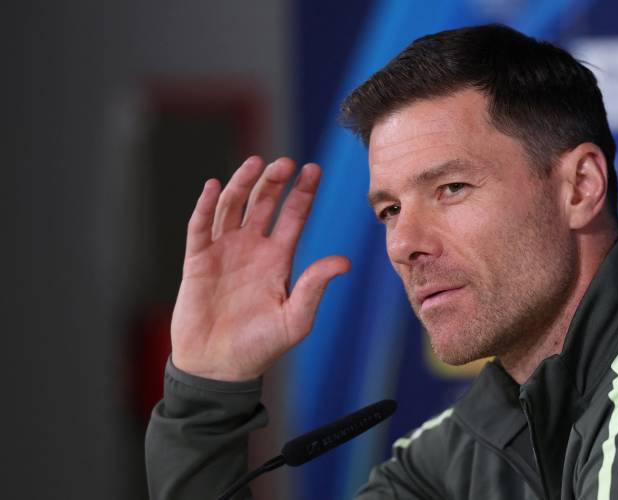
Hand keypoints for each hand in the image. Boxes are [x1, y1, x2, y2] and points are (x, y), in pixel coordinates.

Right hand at [170, 156, 350, 380]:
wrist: (219, 369)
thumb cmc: (259, 348)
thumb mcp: (295, 319)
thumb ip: (315, 286)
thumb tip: (345, 261)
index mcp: (278, 260)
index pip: (293, 217)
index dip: (302, 193)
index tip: (313, 169)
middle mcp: (252, 249)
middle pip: (264, 204)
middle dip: (274, 181)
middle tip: (285, 162)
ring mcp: (223, 252)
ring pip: (233, 207)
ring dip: (243, 185)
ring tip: (255, 163)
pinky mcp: (197, 262)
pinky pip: (200, 228)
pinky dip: (204, 206)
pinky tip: (213, 187)